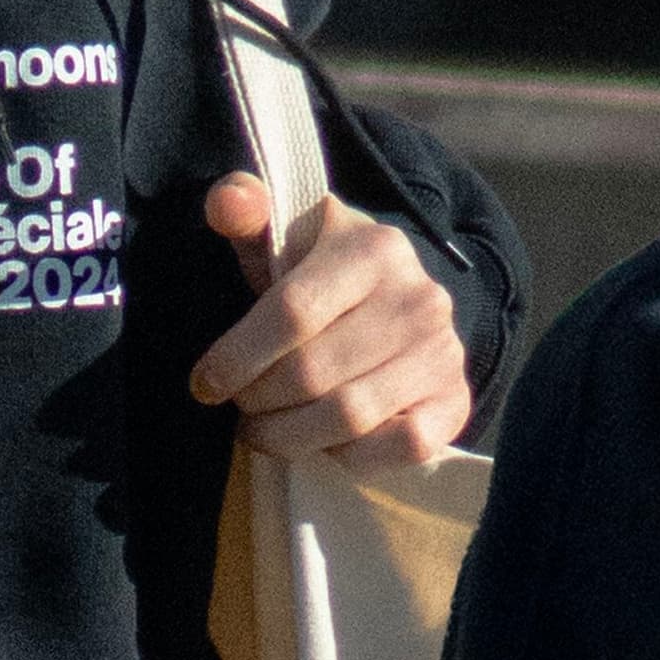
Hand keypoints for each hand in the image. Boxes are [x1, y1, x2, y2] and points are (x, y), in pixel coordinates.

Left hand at [195, 178, 474, 475]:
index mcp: (374, 248)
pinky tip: (326, 443)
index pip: (293, 311)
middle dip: (260, 400)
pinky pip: (397, 447)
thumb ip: (245, 211)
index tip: (205, 383)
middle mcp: (419, 298)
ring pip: (349, 417)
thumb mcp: (283, 237)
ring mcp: (443, 352)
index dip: (237, 356)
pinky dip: (351, 456)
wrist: (400, 308)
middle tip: (241, 407)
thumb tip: (227, 203)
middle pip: (313, 373)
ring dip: (291, 436)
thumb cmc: (324, 278)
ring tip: (265, 430)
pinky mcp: (454, 401)